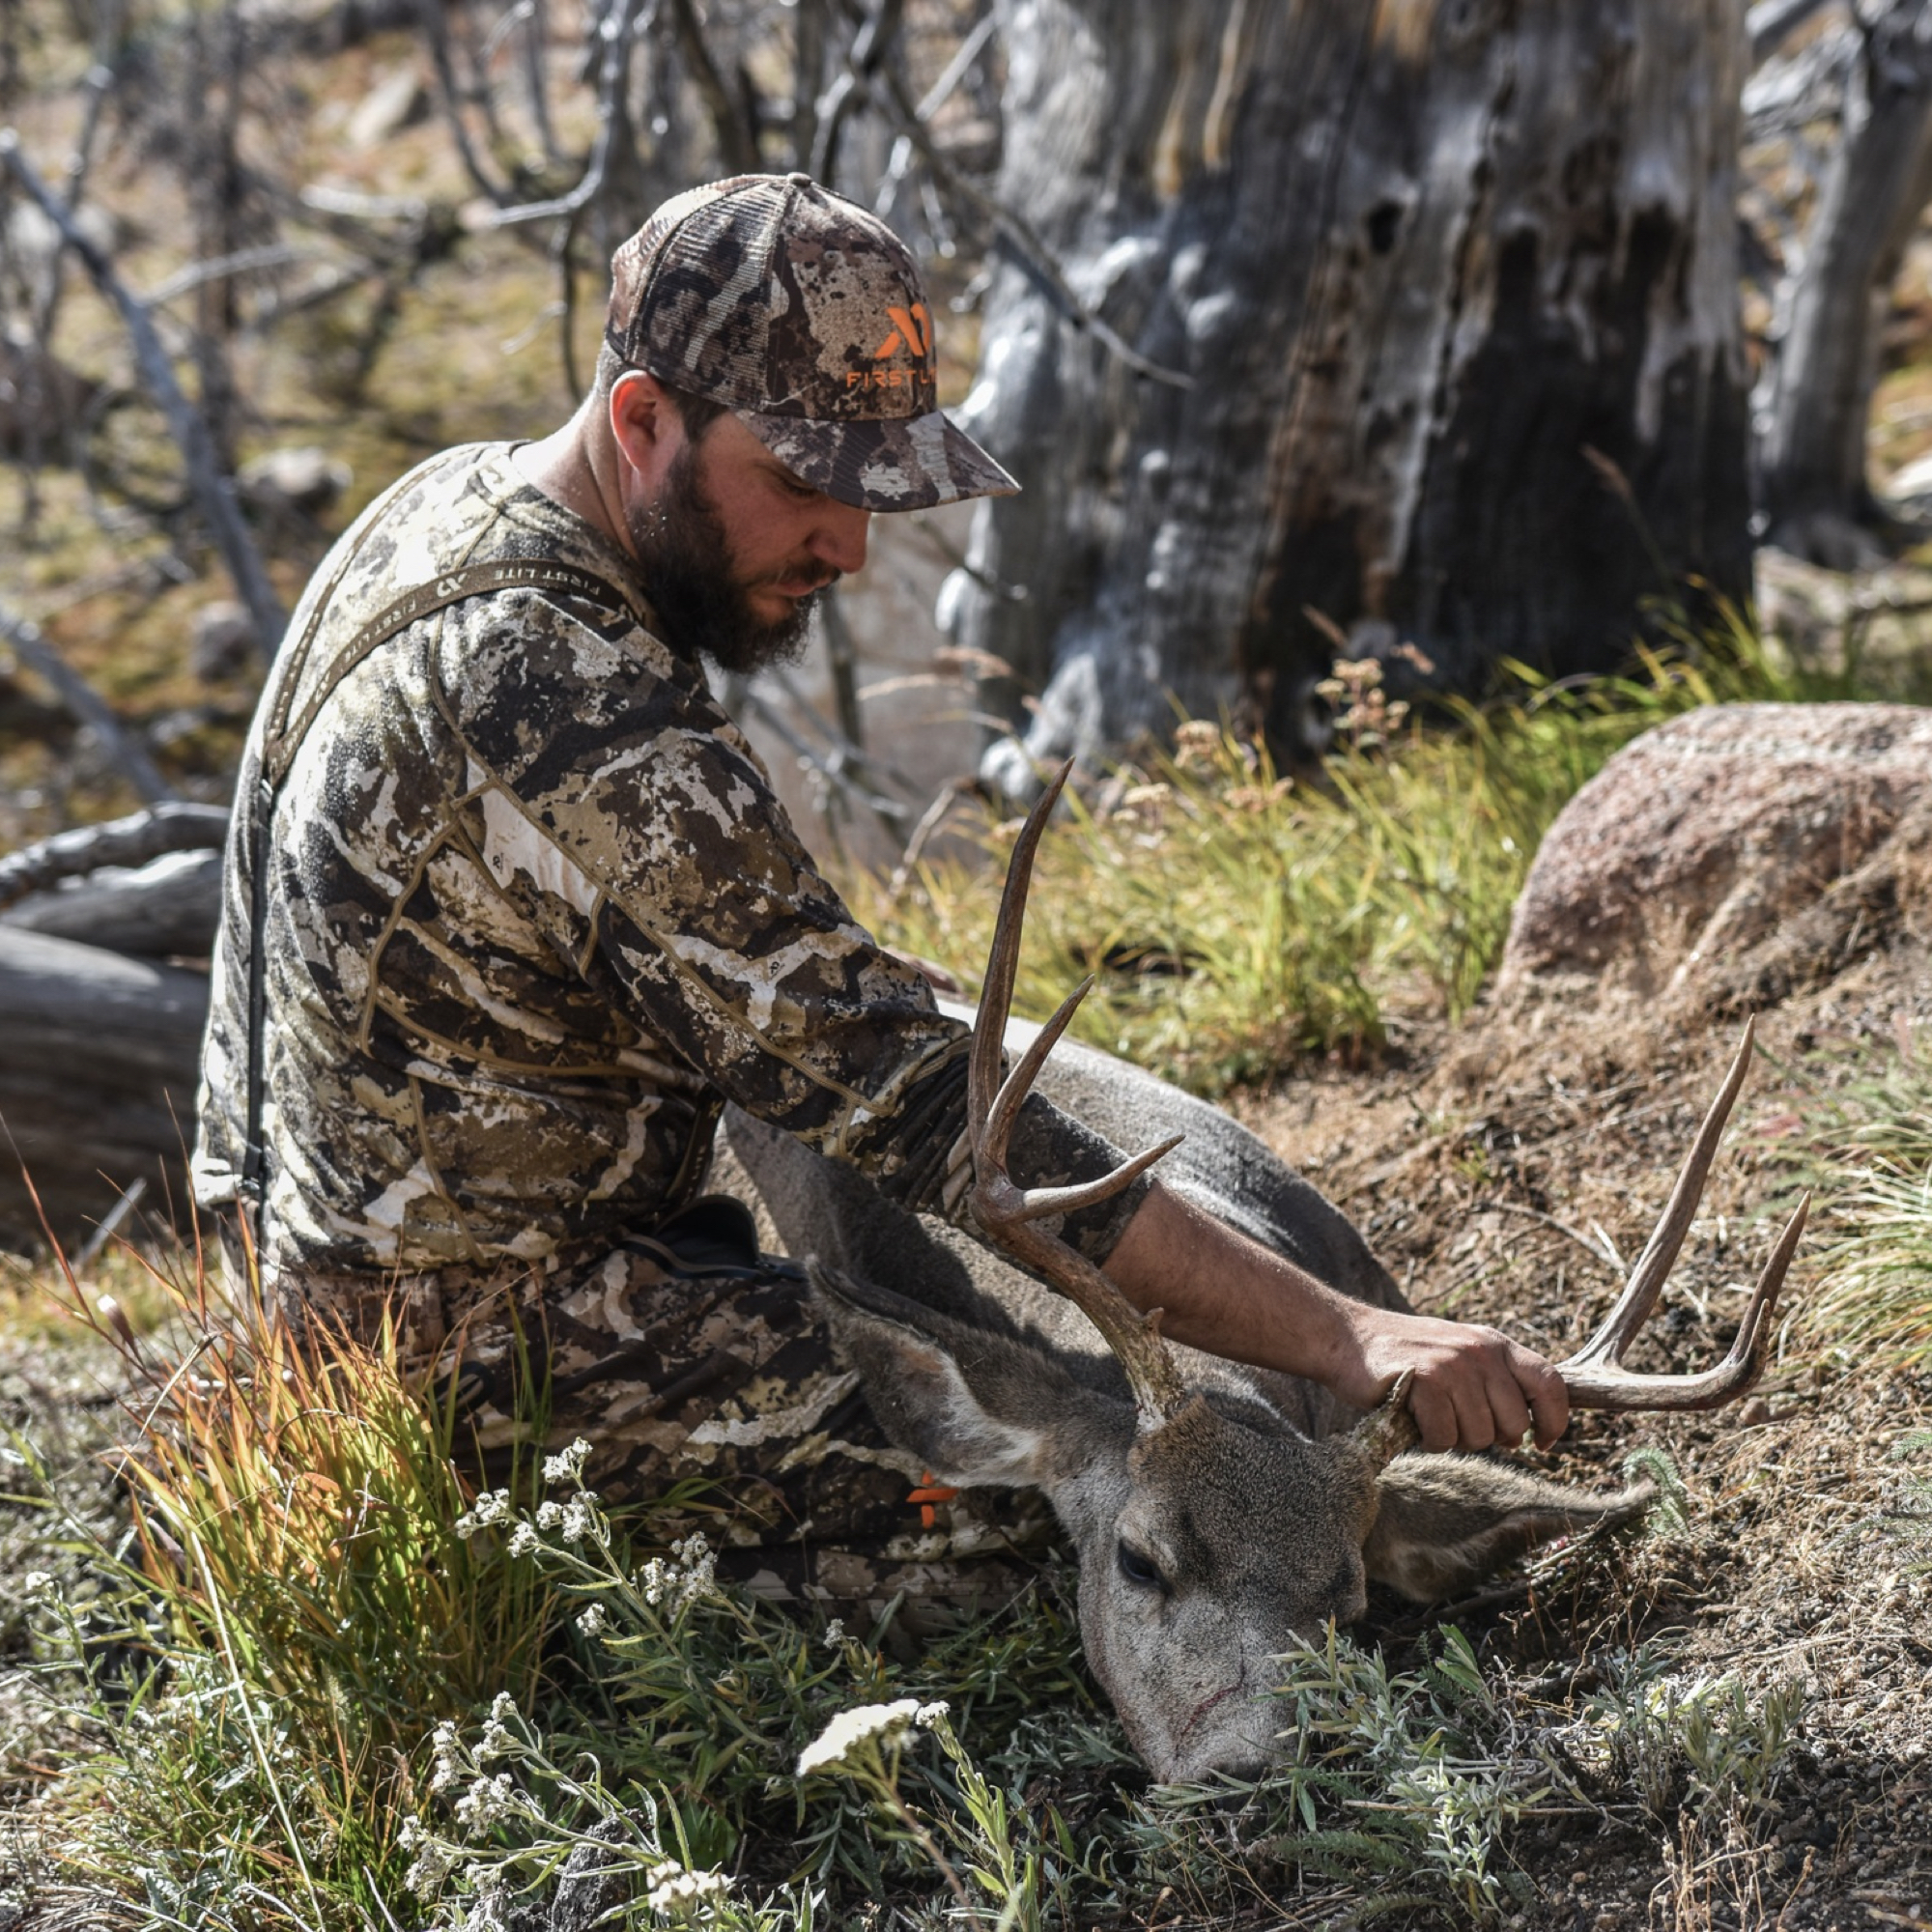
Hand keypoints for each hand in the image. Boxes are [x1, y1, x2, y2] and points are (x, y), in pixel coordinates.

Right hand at [1340, 1306, 1569, 1452]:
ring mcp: (1453, 1364)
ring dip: (1454, 1438)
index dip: (1555, 1420)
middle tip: (1456, 1423)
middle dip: (1489, 1437)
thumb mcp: (1460, 1356)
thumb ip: (1496, 1383)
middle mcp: (1479, 1351)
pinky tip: (1413, 1419)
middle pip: (1515, 1423)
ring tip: (1430, 1415)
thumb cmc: (1406, 1357)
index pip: (1551, 1383)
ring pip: (1480, 1435)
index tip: (1543, 1443)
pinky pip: (1445, 1437)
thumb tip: (1527, 1431)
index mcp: (1495, 1344)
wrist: (1346, 1337)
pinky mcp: (1425, 1381)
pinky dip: (1429, 1440)